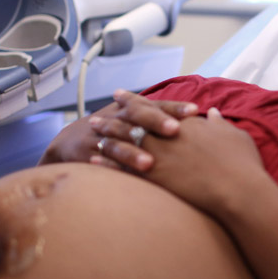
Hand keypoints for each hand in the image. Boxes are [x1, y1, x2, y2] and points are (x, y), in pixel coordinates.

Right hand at [40, 89, 197, 164]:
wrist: (68, 142)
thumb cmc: (114, 132)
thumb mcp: (135, 120)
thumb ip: (165, 121)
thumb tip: (209, 120)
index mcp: (133, 110)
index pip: (157, 104)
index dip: (174, 107)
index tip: (195, 111)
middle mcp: (118, 118)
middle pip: (137, 115)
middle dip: (156, 122)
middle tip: (176, 130)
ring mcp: (101, 135)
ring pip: (119, 140)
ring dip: (133, 151)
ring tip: (150, 163)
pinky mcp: (88, 153)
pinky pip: (101, 159)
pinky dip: (110, 165)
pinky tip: (121, 173)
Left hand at [94, 106, 267, 216]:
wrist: (239, 191)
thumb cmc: (242, 164)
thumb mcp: (235, 136)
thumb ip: (221, 124)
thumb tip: (214, 114)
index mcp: (184, 123)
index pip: (153, 107)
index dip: (134, 100)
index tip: (120, 95)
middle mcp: (167, 136)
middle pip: (132, 122)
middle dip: (113, 118)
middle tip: (97, 116)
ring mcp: (159, 156)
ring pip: (125, 143)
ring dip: (106, 138)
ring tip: (93, 136)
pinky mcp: (155, 178)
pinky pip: (124, 168)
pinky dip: (108, 164)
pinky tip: (94, 162)